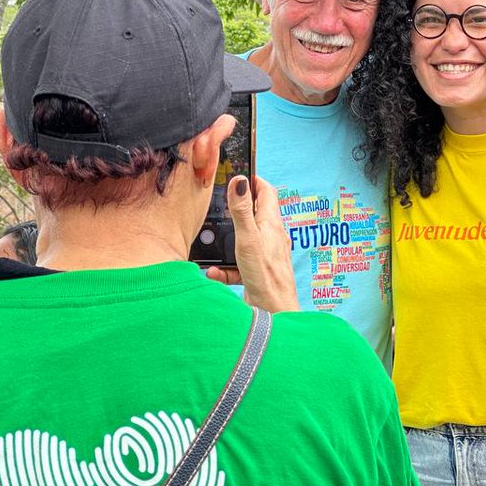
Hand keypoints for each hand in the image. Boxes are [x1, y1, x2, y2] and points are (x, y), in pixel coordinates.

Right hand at [209, 175, 297, 312]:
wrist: (273, 313)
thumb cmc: (266, 275)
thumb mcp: (249, 238)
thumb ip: (242, 210)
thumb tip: (239, 181)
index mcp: (271, 224)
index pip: (266, 192)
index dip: (254, 180)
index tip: (240, 172)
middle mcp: (270, 237)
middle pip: (253, 214)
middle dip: (236, 208)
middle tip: (219, 202)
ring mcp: (263, 255)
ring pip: (243, 240)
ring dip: (227, 241)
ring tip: (212, 240)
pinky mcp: (256, 273)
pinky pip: (237, 265)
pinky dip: (225, 267)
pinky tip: (214, 272)